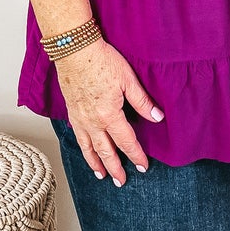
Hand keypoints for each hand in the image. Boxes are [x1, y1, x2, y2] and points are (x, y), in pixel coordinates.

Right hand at [54, 39, 163, 184]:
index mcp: (109, 115)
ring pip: (88, 147)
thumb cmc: (101, 60)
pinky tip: (86, 150)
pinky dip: (83, 148)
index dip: (135, 156)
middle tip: (121, 181)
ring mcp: (80, 118)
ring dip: (95, 163)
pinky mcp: (71, 111)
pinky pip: (77, 136)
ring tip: (101, 175)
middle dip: (115, 168)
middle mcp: (93, 122)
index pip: (126, 142)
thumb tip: (158, 117)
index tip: (142, 166)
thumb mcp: (128, 80)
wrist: (74, 49)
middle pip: (105, 151)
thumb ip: (142, 101)